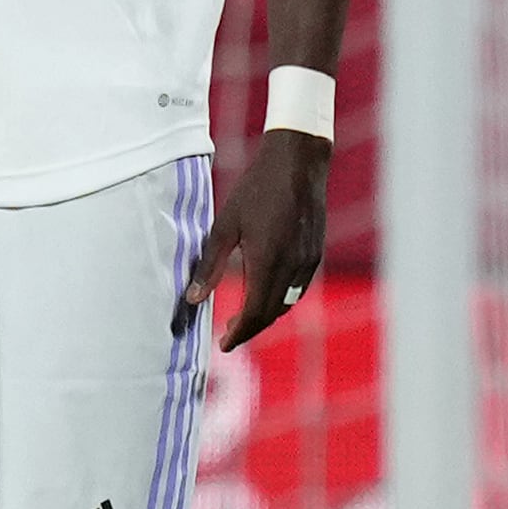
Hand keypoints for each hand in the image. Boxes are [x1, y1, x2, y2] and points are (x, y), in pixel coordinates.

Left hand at [178, 127, 330, 352]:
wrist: (297, 164)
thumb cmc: (255, 191)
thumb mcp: (224, 227)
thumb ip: (209, 265)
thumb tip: (192, 299)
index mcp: (268, 262)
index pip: (255, 313)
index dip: (240, 333)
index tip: (224, 344)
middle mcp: (292, 266)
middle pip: (272, 314)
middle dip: (250, 329)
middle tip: (228, 335)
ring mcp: (308, 261)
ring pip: (287, 303)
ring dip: (265, 315)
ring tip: (242, 316)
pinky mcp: (315, 253)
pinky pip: (297, 288)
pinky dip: (280, 299)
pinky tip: (263, 293)